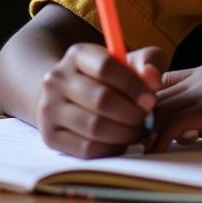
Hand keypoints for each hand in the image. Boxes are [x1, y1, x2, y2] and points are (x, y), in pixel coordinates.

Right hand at [38, 43, 165, 157]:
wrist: (70, 95)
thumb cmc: (111, 77)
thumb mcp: (131, 60)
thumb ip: (150, 61)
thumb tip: (152, 78)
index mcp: (77, 54)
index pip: (106, 67)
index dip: (133, 85)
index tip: (151, 99)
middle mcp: (56, 79)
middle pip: (101, 99)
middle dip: (132, 113)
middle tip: (147, 119)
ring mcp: (49, 109)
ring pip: (94, 127)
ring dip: (124, 133)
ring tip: (138, 130)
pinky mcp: (50, 137)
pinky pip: (85, 148)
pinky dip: (110, 148)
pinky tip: (121, 141)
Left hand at [147, 63, 201, 152]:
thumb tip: (187, 132)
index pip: (164, 81)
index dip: (148, 104)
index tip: (141, 128)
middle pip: (156, 94)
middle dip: (140, 119)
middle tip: (131, 144)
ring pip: (160, 107)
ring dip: (145, 131)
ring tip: (140, 151)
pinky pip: (173, 122)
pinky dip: (159, 140)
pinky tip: (156, 154)